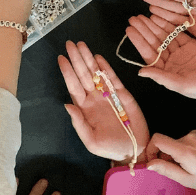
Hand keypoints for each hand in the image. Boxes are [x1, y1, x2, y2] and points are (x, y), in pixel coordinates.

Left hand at [58, 41, 149, 161]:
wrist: (134, 150)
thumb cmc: (110, 148)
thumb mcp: (91, 141)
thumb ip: (78, 123)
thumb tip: (66, 104)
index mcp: (85, 108)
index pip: (73, 86)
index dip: (67, 72)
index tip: (61, 58)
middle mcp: (94, 98)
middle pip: (83, 75)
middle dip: (76, 59)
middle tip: (70, 44)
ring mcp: (108, 94)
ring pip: (96, 72)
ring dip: (88, 58)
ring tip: (81, 45)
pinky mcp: (122, 93)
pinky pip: (112, 77)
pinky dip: (105, 66)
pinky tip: (98, 57)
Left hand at [125, 12, 195, 101]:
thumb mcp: (182, 84)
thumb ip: (161, 77)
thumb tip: (140, 72)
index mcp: (167, 72)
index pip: (149, 54)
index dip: (139, 41)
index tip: (129, 29)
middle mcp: (172, 62)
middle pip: (155, 42)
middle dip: (145, 30)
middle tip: (134, 17)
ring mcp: (182, 52)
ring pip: (165, 36)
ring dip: (155, 25)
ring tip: (145, 14)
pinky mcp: (192, 45)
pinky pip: (178, 32)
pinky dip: (170, 24)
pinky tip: (161, 15)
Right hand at [146, 130, 195, 194]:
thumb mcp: (188, 180)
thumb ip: (167, 170)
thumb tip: (149, 164)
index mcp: (185, 149)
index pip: (157, 139)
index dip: (150, 149)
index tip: (152, 161)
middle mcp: (190, 136)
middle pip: (168, 143)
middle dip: (167, 157)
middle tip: (179, 172)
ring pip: (177, 143)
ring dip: (178, 155)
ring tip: (193, 168)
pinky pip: (187, 141)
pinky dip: (187, 151)